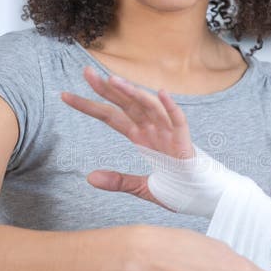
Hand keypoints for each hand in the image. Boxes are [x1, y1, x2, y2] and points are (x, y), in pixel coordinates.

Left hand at [60, 65, 193, 209]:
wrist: (204, 198)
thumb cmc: (179, 188)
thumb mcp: (142, 189)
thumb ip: (119, 181)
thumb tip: (89, 178)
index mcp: (141, 137)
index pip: (110, 117)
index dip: (89, 106)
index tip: (65, 96)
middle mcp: (152, 130)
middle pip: (126, 104)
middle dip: (106, 88)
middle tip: (86, 72)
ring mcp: (169, 134)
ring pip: (148, 107)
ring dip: (132, 93)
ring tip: (112, 81)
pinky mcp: (185, 142)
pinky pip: (178, 122)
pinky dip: (170, 108)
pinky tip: (161, 94)